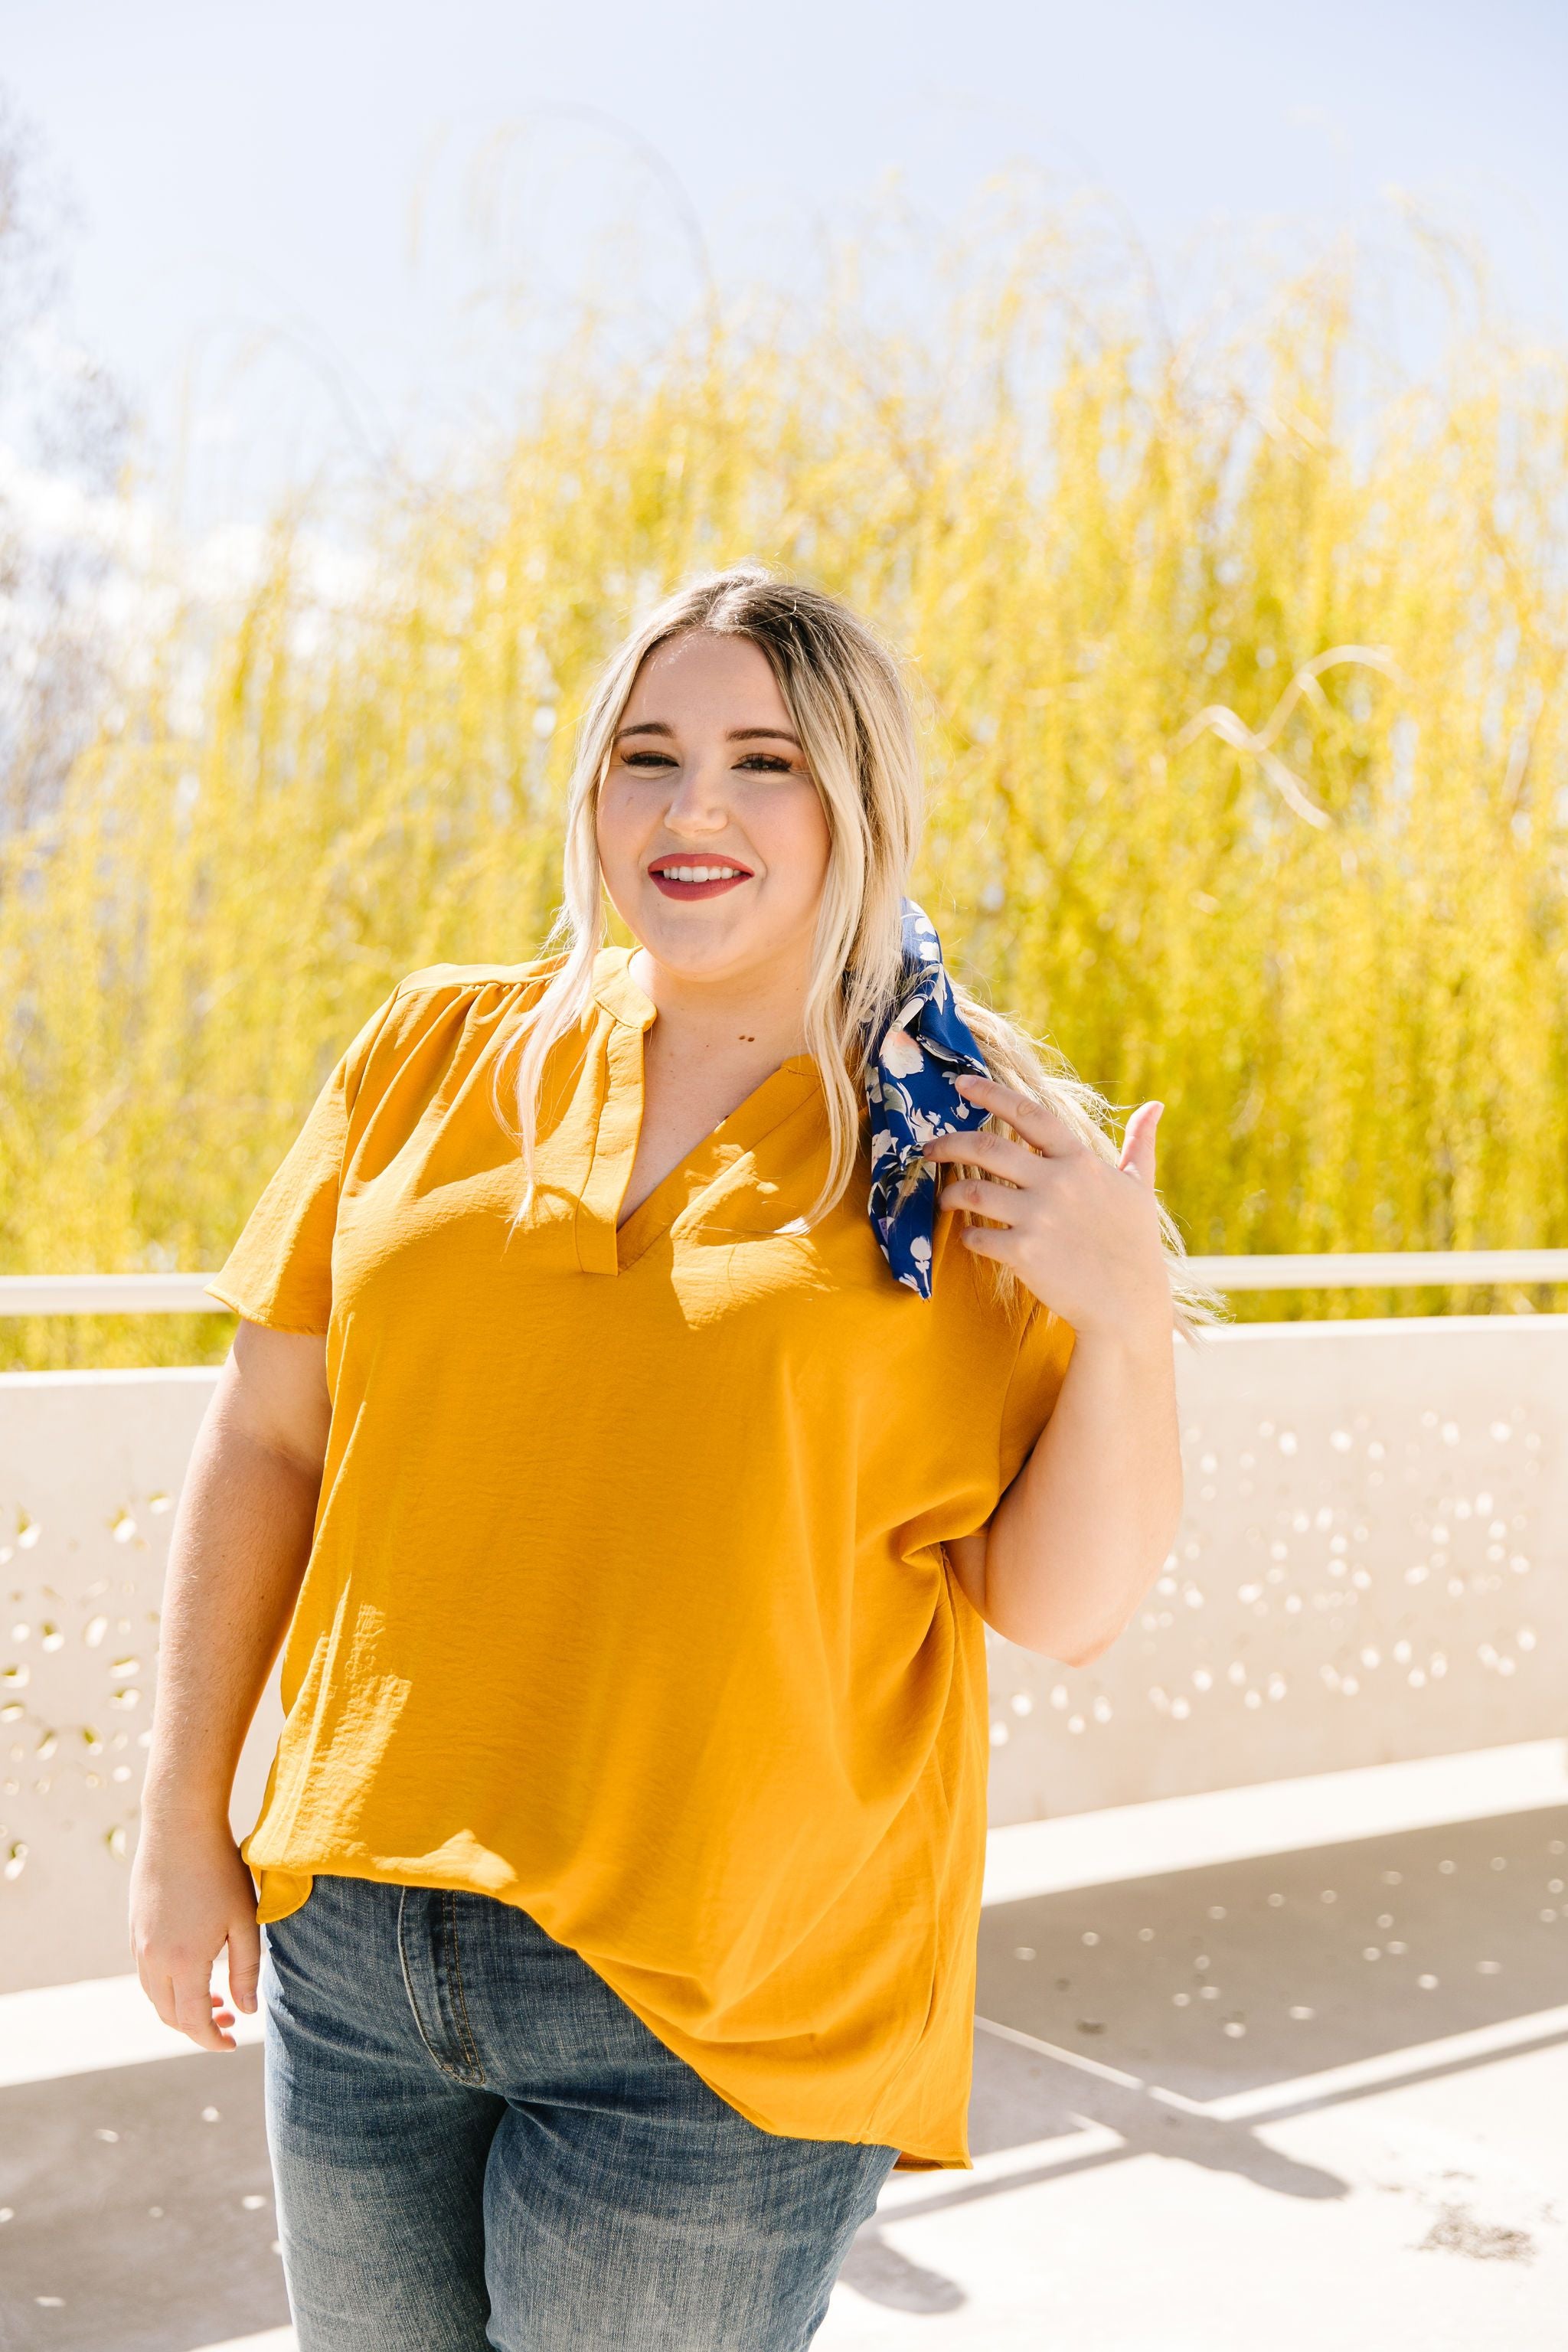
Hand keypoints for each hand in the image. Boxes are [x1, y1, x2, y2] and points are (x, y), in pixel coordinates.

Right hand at [129, 1812, 261, 2050]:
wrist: (179, 1827)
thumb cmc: (220, 1870)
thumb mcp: (243, 1921)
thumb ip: (245, 1971)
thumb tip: (247, 2011)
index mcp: (181, 1963)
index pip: (193, 2022)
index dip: (212, 2040)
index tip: (232, 2043)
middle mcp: (152, 1960)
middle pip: (169, 2016)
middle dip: (198, 2027)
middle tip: (231, 2020)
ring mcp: (138, 1945)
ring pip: (155, 1997)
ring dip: (182, 2007)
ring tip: (216, 1999)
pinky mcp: (134, 1930)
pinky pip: (147, 1974)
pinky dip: (168, 1986)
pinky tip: (195, 1971)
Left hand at [926, 1076, 1169, 1341]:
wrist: (1130, 1304)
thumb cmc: (1136, 1244)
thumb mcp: (1140, 1186)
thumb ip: (1139, 1144)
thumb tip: (1155, 1106)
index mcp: (1079, 1161)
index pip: (1028, 1113)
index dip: (990, 1093)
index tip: (961, 1082)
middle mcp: (1055, 1183)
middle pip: (985, 1148)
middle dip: (948, 1143)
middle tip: (929, 1147)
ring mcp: (1037, 1218)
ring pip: (971, 1192)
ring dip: (949, 1193)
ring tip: (945, 1198)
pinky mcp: (1023, 1254)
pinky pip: (976, 1237)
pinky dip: (966, 1236)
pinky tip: (970, 1237)